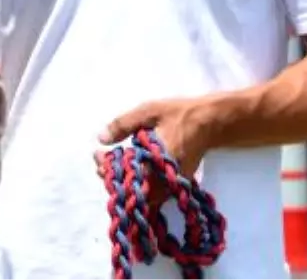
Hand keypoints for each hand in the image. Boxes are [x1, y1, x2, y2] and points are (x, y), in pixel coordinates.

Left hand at [95, 97, 215, 197]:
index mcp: (156, 161)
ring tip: (112, 167)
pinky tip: (130, 171)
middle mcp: (165, 179)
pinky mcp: (176, 184)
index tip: (96, 154)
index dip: (107, 167)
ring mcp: (172, 184)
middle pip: (132, 190)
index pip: (125, 174)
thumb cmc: (178, 115)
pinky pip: (154, 193)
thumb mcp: (148, 112)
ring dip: (126, 184)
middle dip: (113, 177)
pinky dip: (139, 185)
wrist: (210, 122)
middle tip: (100, 162)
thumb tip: (101, 138)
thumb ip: (123, 125)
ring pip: (144, 195)